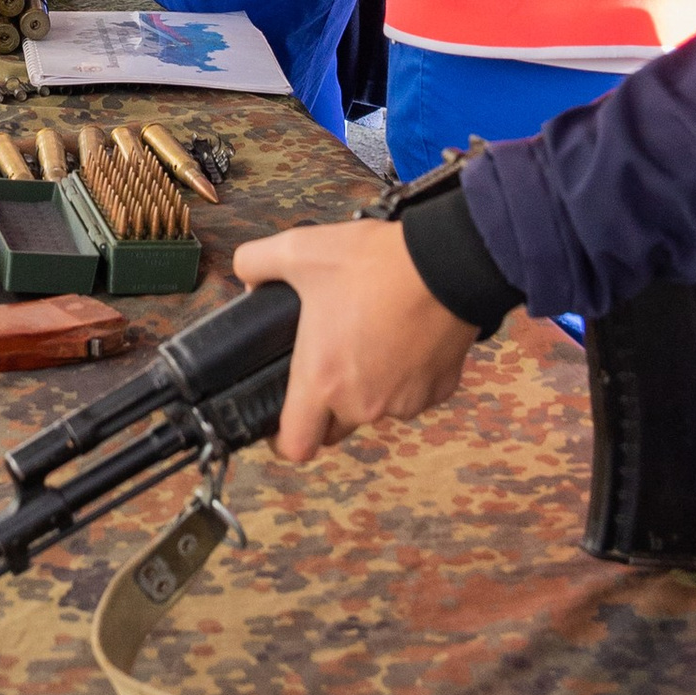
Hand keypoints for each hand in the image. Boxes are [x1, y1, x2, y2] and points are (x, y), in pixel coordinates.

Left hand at [231, 219, 476, 461]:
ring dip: (369, 386)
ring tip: (370, 336)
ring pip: (376, 408)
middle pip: (334, 428)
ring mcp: (404, 401)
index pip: (295, 445)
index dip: (283, 438)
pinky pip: (412, 394)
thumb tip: (249, 277)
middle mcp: (362, 402)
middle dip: (326, 406)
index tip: (283, 419)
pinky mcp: (437, 391)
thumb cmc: (375, 264)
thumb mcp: (299, 249)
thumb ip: (256, 262)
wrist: (446, 263)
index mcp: (322, 380)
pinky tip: (403, 338)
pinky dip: (405, 376)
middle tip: (329, 359)